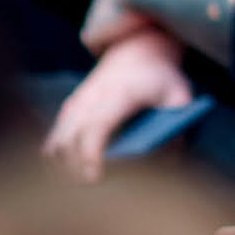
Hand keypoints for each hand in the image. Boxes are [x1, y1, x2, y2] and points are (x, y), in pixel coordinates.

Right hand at [43, 27, 192, 181]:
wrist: (139, 50)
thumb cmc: (162, 78)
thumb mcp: (180, 95)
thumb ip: (178, 126)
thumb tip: (169, 160)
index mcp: (120, 93)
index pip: (97, 126)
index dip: (91, 153)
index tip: (95, 177)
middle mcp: (91, 97)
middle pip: (68, 140)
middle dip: (75, 168)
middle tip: (96, 184)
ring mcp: (75, 103)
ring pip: (55, 143)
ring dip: (65, 167)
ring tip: (89, 177)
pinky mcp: (68, 110)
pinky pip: (53, 141)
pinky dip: (61, 159)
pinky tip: (78, 169)